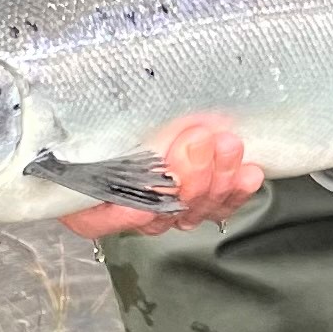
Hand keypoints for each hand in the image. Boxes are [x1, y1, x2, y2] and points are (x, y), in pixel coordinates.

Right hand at [61, 113, 263, 239]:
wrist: (128, 114)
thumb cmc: (92, 122)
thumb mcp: (83, 125)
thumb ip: (93, 134)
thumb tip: (93, 118)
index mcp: (87, 204)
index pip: (107, 217)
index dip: (134, 204)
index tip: (154, 182)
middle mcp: (127, 213)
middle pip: (160, 210)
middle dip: (187, 176)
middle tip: (198, 140)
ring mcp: (166, 210)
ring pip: (194, 208)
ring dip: (215, 177)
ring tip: (227, 145)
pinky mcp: (198, 200)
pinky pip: (218, 206)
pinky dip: (236, 190)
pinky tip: (249, 174)